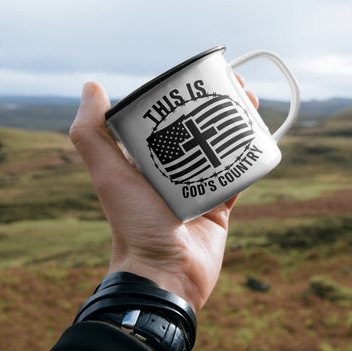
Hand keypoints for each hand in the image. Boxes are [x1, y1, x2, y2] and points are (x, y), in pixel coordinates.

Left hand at [69, 79, 257, 311]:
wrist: (166, 273)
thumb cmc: (135, 223)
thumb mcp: (109, 174)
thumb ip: (91, 135)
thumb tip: (91, 86)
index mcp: (147, 160)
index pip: (170, 117)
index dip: (188, 95)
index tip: (206, 77)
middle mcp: (172, 171)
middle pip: (201, 129)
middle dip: (221, 106)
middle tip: (240, 90)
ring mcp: (197, 188)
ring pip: (223, 150)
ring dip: (239, 127)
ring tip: (253, 108)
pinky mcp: (219, 205)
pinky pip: (238, 177)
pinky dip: (248, 160)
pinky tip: (260, 139)